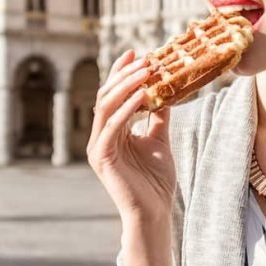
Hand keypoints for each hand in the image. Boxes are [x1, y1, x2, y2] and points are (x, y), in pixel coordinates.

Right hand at [87, 50, 175, 222]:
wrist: (154, 211)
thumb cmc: (156, 180)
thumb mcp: (159, 140)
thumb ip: (158, 116)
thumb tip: (166, 90)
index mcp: (111, 131)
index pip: (112, 94)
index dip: (121, 72)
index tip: (136, 53)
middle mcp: (100, 136)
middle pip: (105, 96)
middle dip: (124, 75)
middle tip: (144, 59)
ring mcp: (98, 147)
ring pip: (105, 106)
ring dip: (126, 86)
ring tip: (145, 72)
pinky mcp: (101, 158)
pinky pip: (112, 126)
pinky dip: (127, 109)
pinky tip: (143, 96)